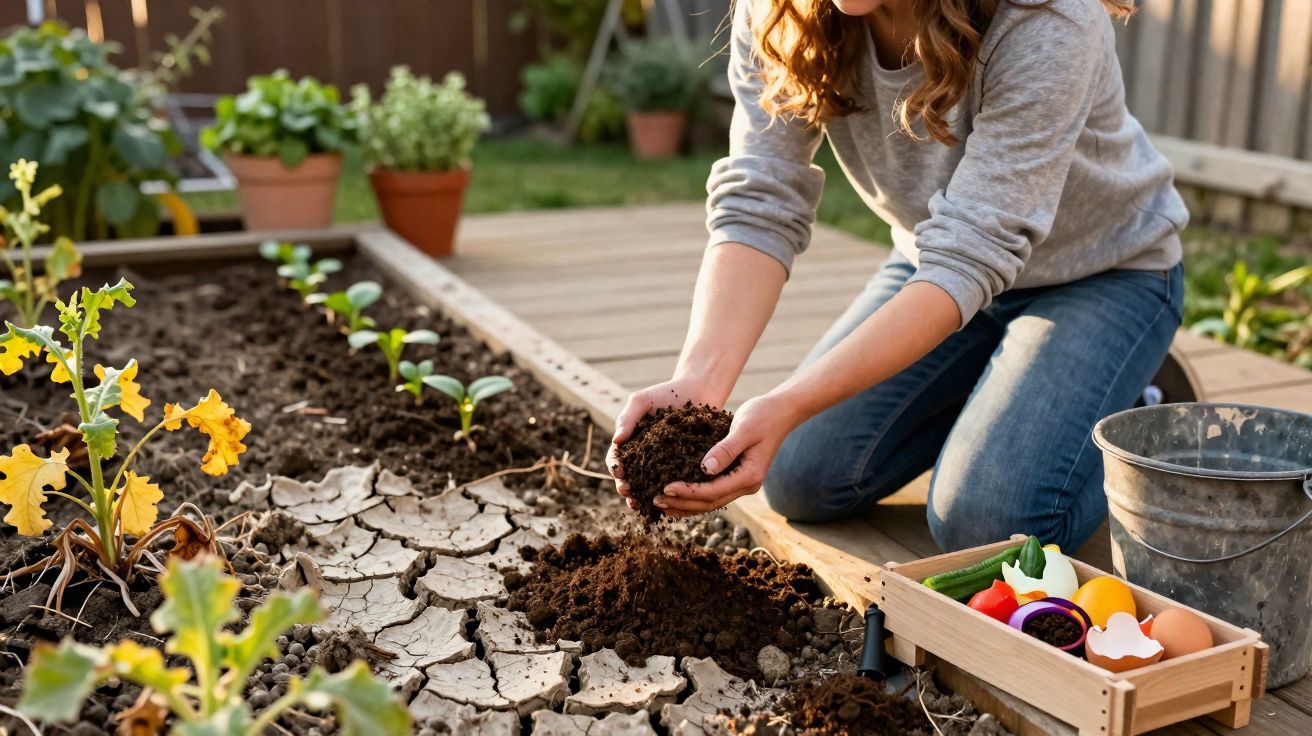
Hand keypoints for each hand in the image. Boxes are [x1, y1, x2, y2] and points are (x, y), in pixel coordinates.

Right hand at [607, 378, 724, 510]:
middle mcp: (644, 458)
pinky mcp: (683, 468)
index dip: (616, 469)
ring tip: (644, 504)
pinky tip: (671, 500)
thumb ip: (627, 418)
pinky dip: (670, 494)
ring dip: (644, 498)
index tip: (619, 473)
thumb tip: (615, 441)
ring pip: (650, 486)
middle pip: (631, 478)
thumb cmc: (666, 394)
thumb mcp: (642, 401)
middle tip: (629, 494)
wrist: (698, 390)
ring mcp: (663, 465)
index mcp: (631, 444)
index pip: (617, 459)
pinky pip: (674, 483)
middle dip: (627, 489)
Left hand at [658, 392, 800, 516]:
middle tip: (655, 500)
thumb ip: (725, 449)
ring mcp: (743, 483)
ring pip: (711, 501)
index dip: (687, 492)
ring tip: (660, 503)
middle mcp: (747, 484)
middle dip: (682, 503)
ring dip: (686, 504)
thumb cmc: (763, 416)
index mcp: (749, 476)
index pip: (713, 491)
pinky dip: (694, 495)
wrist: (781, 412)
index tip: (665, 488)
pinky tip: (677, 494)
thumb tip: (705, 469)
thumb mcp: (743, 429)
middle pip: (710, 502)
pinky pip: (713, 492)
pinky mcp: (737, 476)